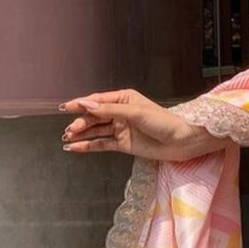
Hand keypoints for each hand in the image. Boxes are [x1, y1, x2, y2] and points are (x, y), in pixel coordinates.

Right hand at [60, 88, 229, 160]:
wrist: (182, 142)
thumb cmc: (164, 122)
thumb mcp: (136, 113)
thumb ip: (110, 110)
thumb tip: (86, 104)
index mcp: (124, 99)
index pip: (98, 100)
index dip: (81, 104)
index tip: (66, 108)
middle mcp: (120, 112)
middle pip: (94, 116)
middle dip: (81, 122)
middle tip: (70, 130)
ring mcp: (121, 129)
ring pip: (96, 130)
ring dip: (82, 134)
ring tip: (67, 138)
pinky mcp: (123, 144)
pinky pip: (102, 143)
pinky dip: (89, 146)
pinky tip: (76, 148)